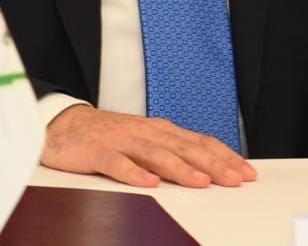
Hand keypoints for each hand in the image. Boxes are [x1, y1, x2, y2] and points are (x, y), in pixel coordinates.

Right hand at [41, 105, 256, 188]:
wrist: (61, 124)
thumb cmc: (106, 136)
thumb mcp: (143, 140)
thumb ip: (170, 152)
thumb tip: (207, 170)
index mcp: (158, 130)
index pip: (197, 141)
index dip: (223, 156)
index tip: (245, 172)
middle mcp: (143, 132)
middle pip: (182, 147)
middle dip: (211, 164)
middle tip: (235, 179)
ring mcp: (120, 140)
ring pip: (155, 153)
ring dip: (180, 167)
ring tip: (200, 182)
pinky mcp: (96, 151)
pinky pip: (116, 163)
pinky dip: (133, 172)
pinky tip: (148, 183)